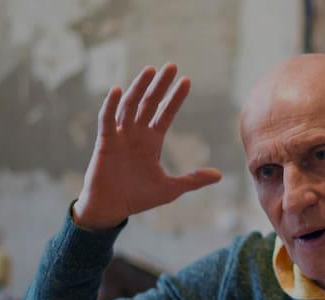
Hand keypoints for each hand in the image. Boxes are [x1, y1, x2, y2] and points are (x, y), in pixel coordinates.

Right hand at [73, 64, 222, 230]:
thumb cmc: (138, 198)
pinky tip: (116, 90)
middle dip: (160, 85)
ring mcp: (120, 136)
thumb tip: (219, 176)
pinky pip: (106, 120)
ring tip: (149, 70)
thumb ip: (193, 180)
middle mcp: (136, 134)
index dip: (175, 98)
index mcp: (151, 141)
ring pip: (130, 106)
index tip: (187, 80)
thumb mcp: (170, 189)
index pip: (165, 113)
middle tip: (171, 65)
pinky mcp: (105, 143)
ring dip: (138, 88)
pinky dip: (110, 105)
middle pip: (149, 103)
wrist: (111, 209)